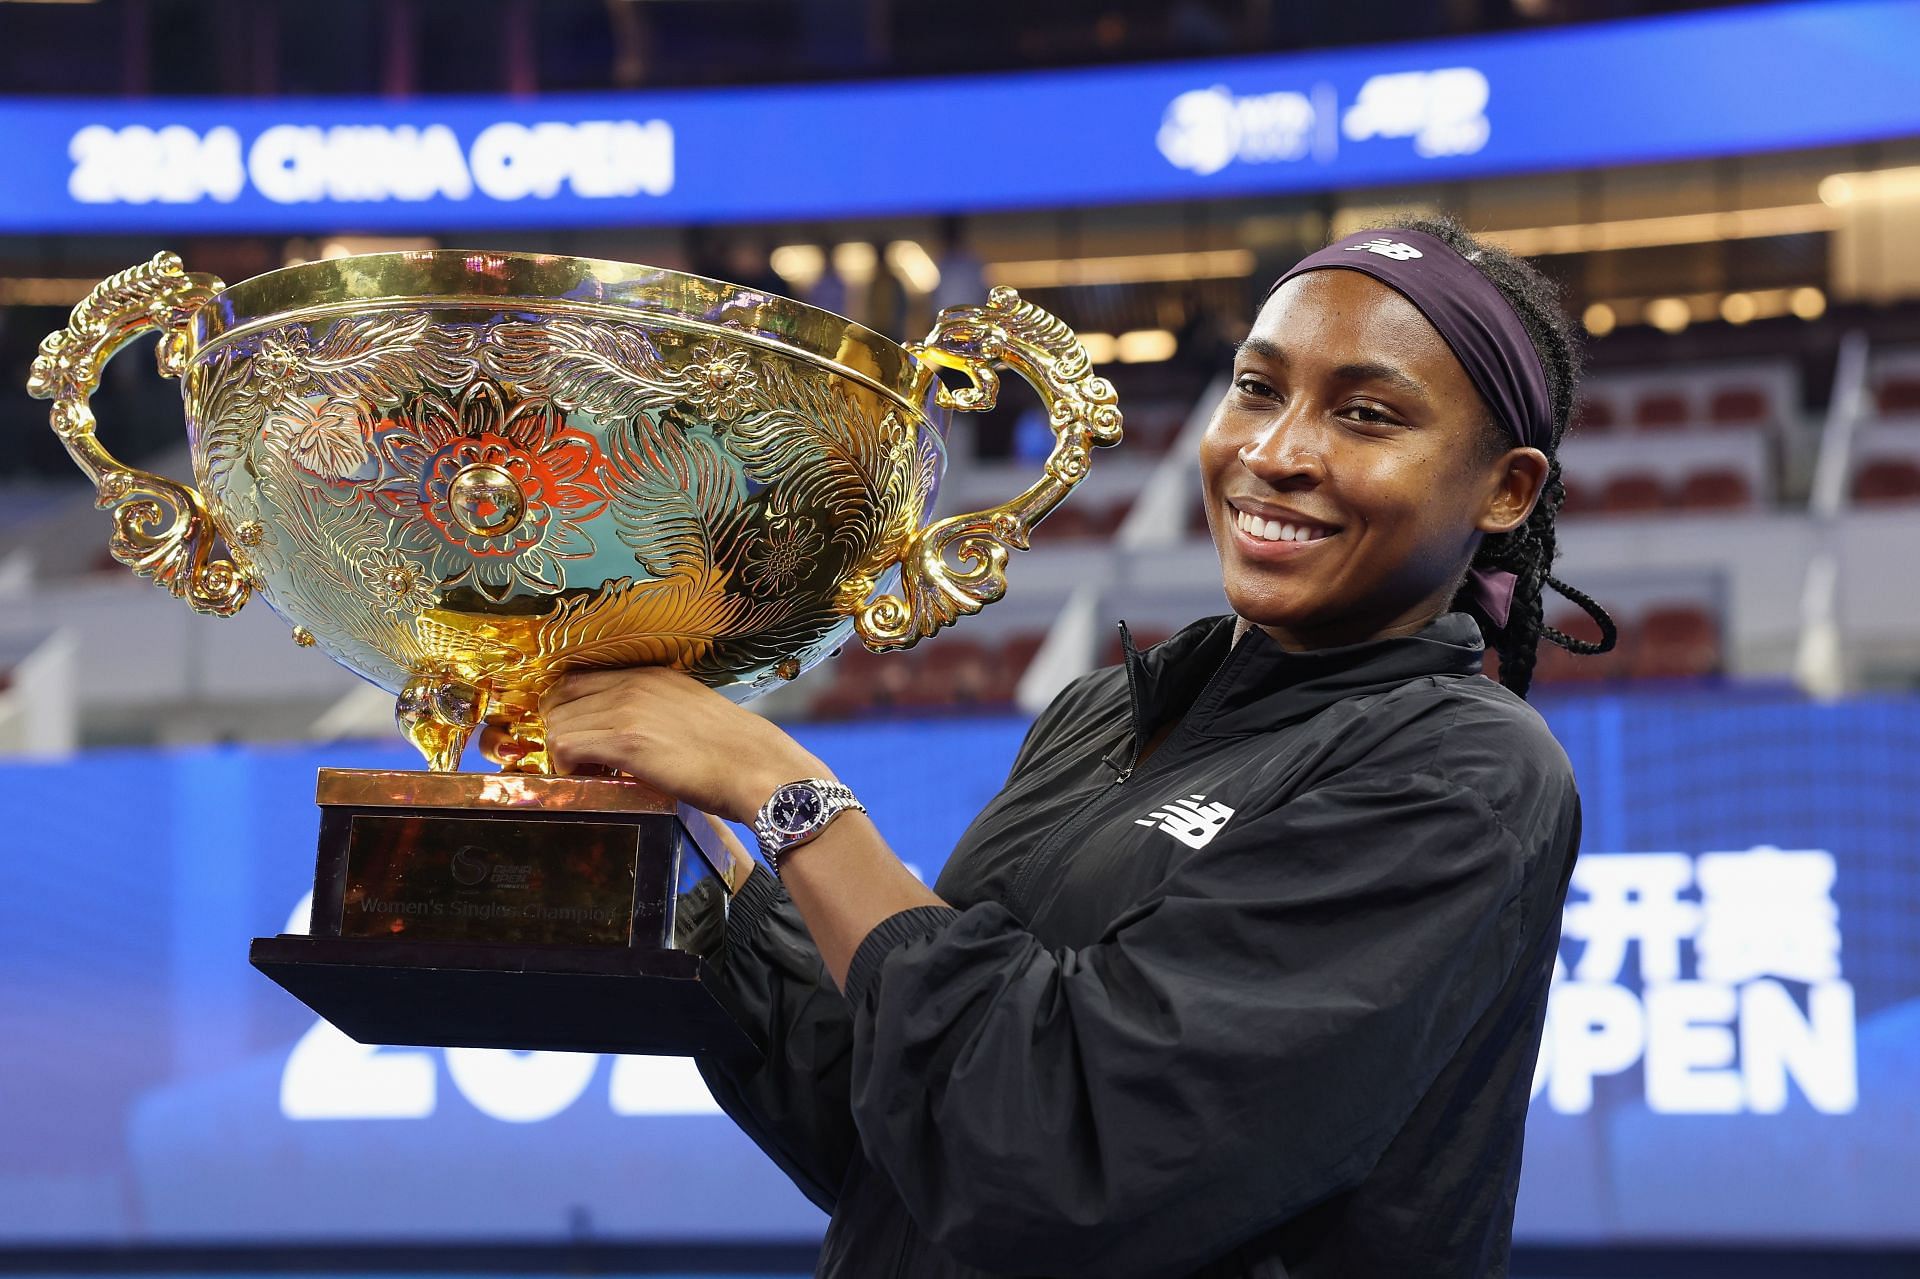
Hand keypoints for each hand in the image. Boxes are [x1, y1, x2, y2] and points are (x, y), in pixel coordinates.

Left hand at [538, 667, 828, 822]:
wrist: (759, 768)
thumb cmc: (736, 753)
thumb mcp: (692, 712)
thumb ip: (658, 711)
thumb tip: (637, 733)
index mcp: (650, 674)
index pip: (578, 679)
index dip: (568, 710)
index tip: (578, 737)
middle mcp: (634, 683)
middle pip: (560, 699)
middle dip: (561, 731)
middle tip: (580, 761)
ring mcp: (628, 708)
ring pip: (559, 724)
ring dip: (565, 753)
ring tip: (591, 773)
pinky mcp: (625, 740)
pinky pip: (566, 746)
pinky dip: (567, 767)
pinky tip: (591, 779)